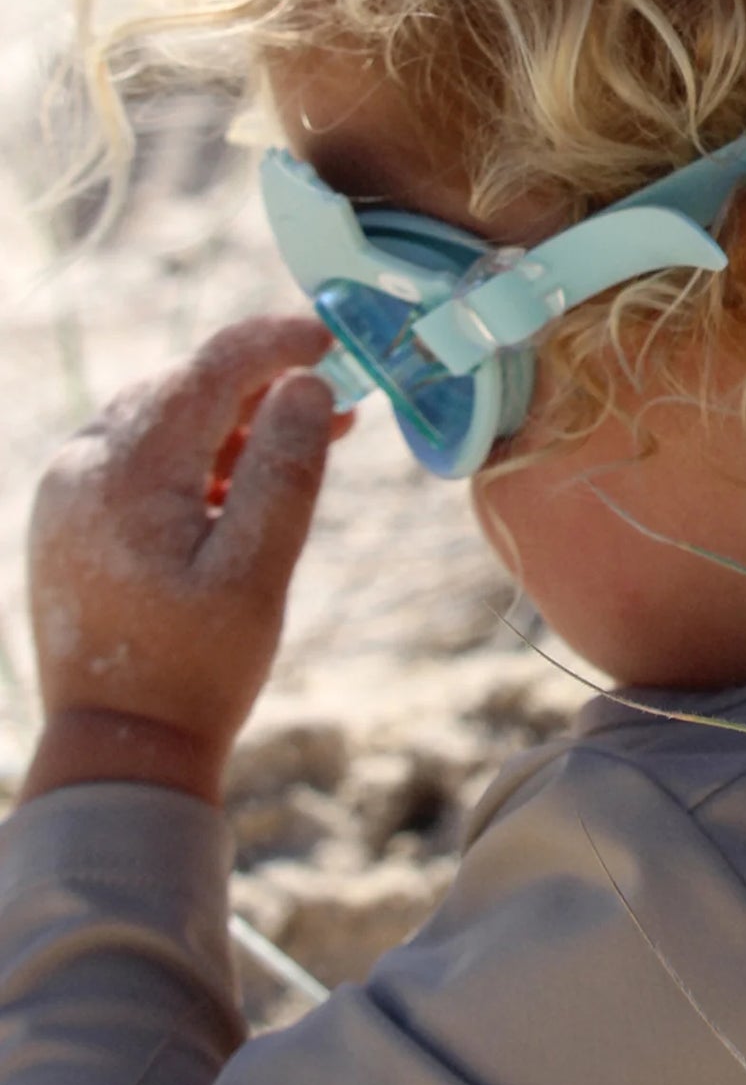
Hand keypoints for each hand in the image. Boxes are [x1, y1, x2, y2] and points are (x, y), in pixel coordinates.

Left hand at [22, 317, 352, 803]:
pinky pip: (142, 453)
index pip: (209, 369)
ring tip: (308, 433)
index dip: (275, 342)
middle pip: (183, 385)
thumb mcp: (260, 570)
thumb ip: (286, 470)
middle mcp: (84, 466)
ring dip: (236, 416)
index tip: (332, 339)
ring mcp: (69, 491)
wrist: (118, 745)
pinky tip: (248, 475)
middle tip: (338, 395)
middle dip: (262, 380)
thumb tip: (308, 383)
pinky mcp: (72, 516)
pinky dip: (201, 449)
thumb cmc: (198, 666)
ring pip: (163, 416)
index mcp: (128, 472)